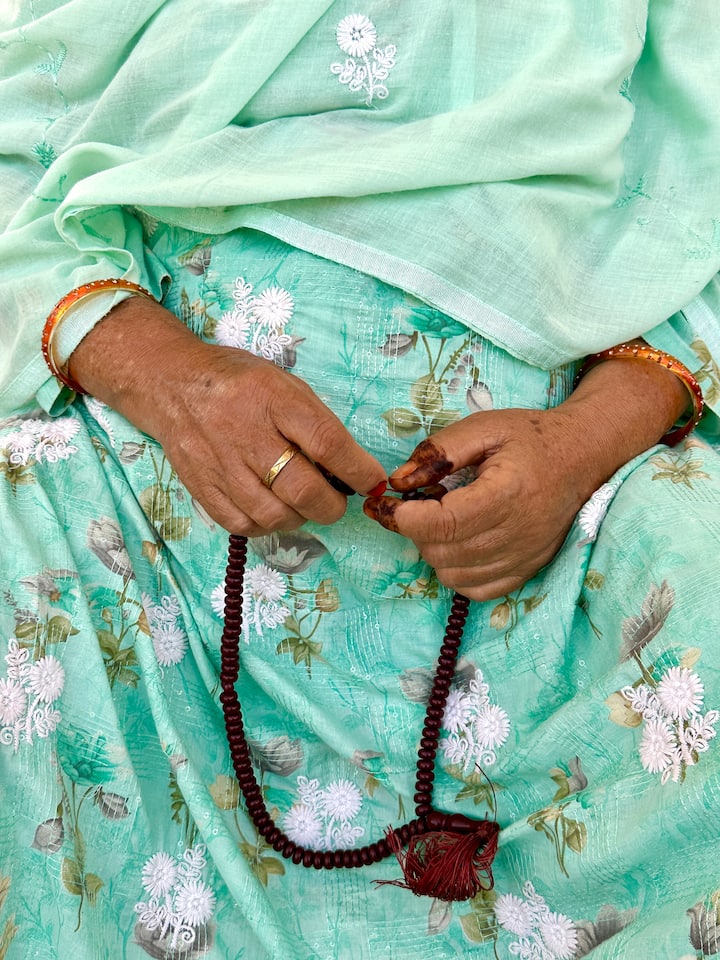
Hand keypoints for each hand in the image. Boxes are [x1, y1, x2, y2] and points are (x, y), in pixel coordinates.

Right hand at [69, 299, 384, 534]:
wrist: (172, 383)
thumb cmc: (240, 382)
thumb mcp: (284, 384)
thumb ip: (315, 422)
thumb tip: (350, 468)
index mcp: (275, 399)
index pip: (327, 442)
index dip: (357, 470)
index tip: (373, 482)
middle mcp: (247, 433)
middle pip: (301, 489)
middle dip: (332, 505)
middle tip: (337, 501)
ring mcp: (220, 464)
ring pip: (273, 515)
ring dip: (300, 517)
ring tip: (303, 504)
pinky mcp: (200, 486)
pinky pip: (242, 525)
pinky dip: (266, 526)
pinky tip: (273, 510)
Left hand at [363, 351, 688, 600]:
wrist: (581, 457)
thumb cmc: (530, 437)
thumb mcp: (483, 427)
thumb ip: (438, 451)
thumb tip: (397, 482)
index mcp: (507, 494)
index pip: (443, 523)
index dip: (405, 518)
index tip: (385, 503)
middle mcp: (518, 534)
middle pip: (442, 551)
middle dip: (416, 529)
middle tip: (418, 503)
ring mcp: (524, 558)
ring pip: (453, 574)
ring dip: (433, 549)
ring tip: (441, 519)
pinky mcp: (526, 572)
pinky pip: (475, 589)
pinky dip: (455, 570)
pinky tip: (458, 542)